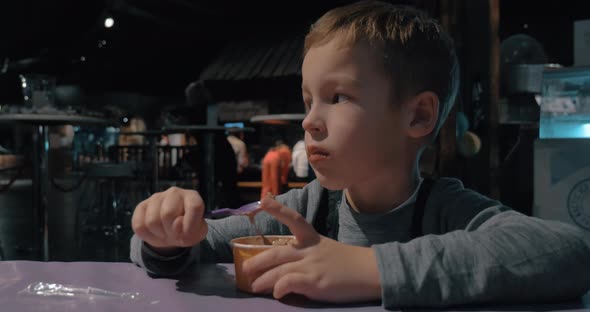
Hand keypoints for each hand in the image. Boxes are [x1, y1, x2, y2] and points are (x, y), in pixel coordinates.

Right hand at [131, 187, 207, 251]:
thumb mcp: (196, 233)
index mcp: (192, 196)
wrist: (172, 232)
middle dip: (171, 231)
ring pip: (152, 221)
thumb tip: (176, 224)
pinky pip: (139, 225)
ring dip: (159, 234)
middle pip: (168, 214)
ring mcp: (156, 197)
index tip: (188, 233)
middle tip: (175, 234)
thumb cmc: (187, 229)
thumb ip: (193, 229)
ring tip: (166, 233)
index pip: (194, 206)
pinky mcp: (141, 206)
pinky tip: (155, 232)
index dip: (191, 224)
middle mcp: (174, 193)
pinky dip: (147, 236)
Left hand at [242, 196, 381, 302]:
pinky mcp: (316, 282)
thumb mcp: (326, 250)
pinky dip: (279, 288)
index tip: (263, 200)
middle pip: (277, 252)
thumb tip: (284, 268)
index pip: (294, 220)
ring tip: (254, 287)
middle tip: (244, 269)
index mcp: (313, 239)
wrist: (371, 272)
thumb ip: (306, 255)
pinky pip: (289, 283)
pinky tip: (277, 293)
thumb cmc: (348, 264)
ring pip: (279, 270)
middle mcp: (310, 250)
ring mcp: (312, 266)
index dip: (278, 210)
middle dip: (257, 261)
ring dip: (262, 280)